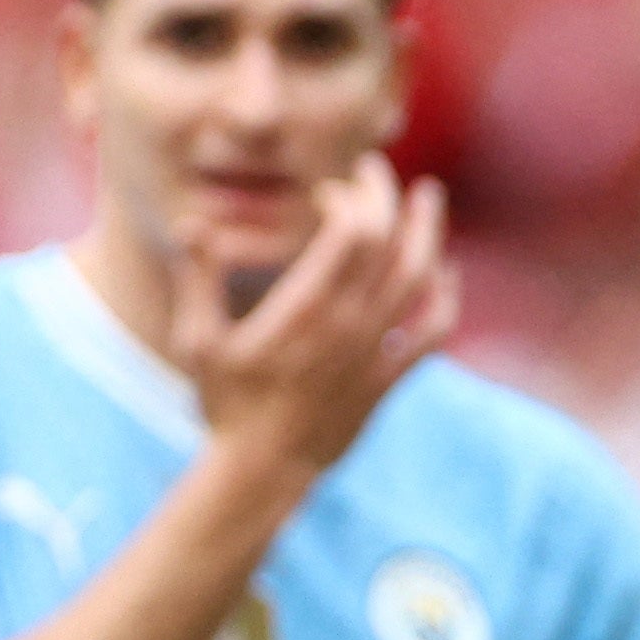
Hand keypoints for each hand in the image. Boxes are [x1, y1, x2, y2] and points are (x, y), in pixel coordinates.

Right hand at [172, 156, 457, 484]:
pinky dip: (446, 296)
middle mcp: (349, 325)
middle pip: (390, 243)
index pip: (352, 233)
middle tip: (376, 169)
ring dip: (428, 232)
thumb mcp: (197, 340)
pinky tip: (446, 271)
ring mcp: (375, 351)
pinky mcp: (390, 377)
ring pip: (420, 278)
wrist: (263, 469)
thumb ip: (198, 279)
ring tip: (429, 197)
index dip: (349, 198)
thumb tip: (193, 223)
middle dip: (388, 197)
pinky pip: (434, 331)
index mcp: (305, 309)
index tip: (328, 188)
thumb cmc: (225, 403)